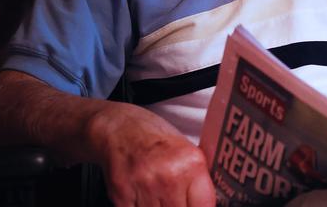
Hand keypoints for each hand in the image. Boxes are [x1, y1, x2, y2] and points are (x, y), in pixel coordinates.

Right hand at [87, 101, 215, 206]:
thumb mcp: (186, 151)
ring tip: (157, 193)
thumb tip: (208, 204)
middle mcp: (169, 176)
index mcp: (191, 163)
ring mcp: (144, 187)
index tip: (196, 205)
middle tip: (174, 197)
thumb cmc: (154, 138)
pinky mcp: (122, 196)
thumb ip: (199, 181)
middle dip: (179, 206)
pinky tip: (142, 196)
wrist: (118, 127)